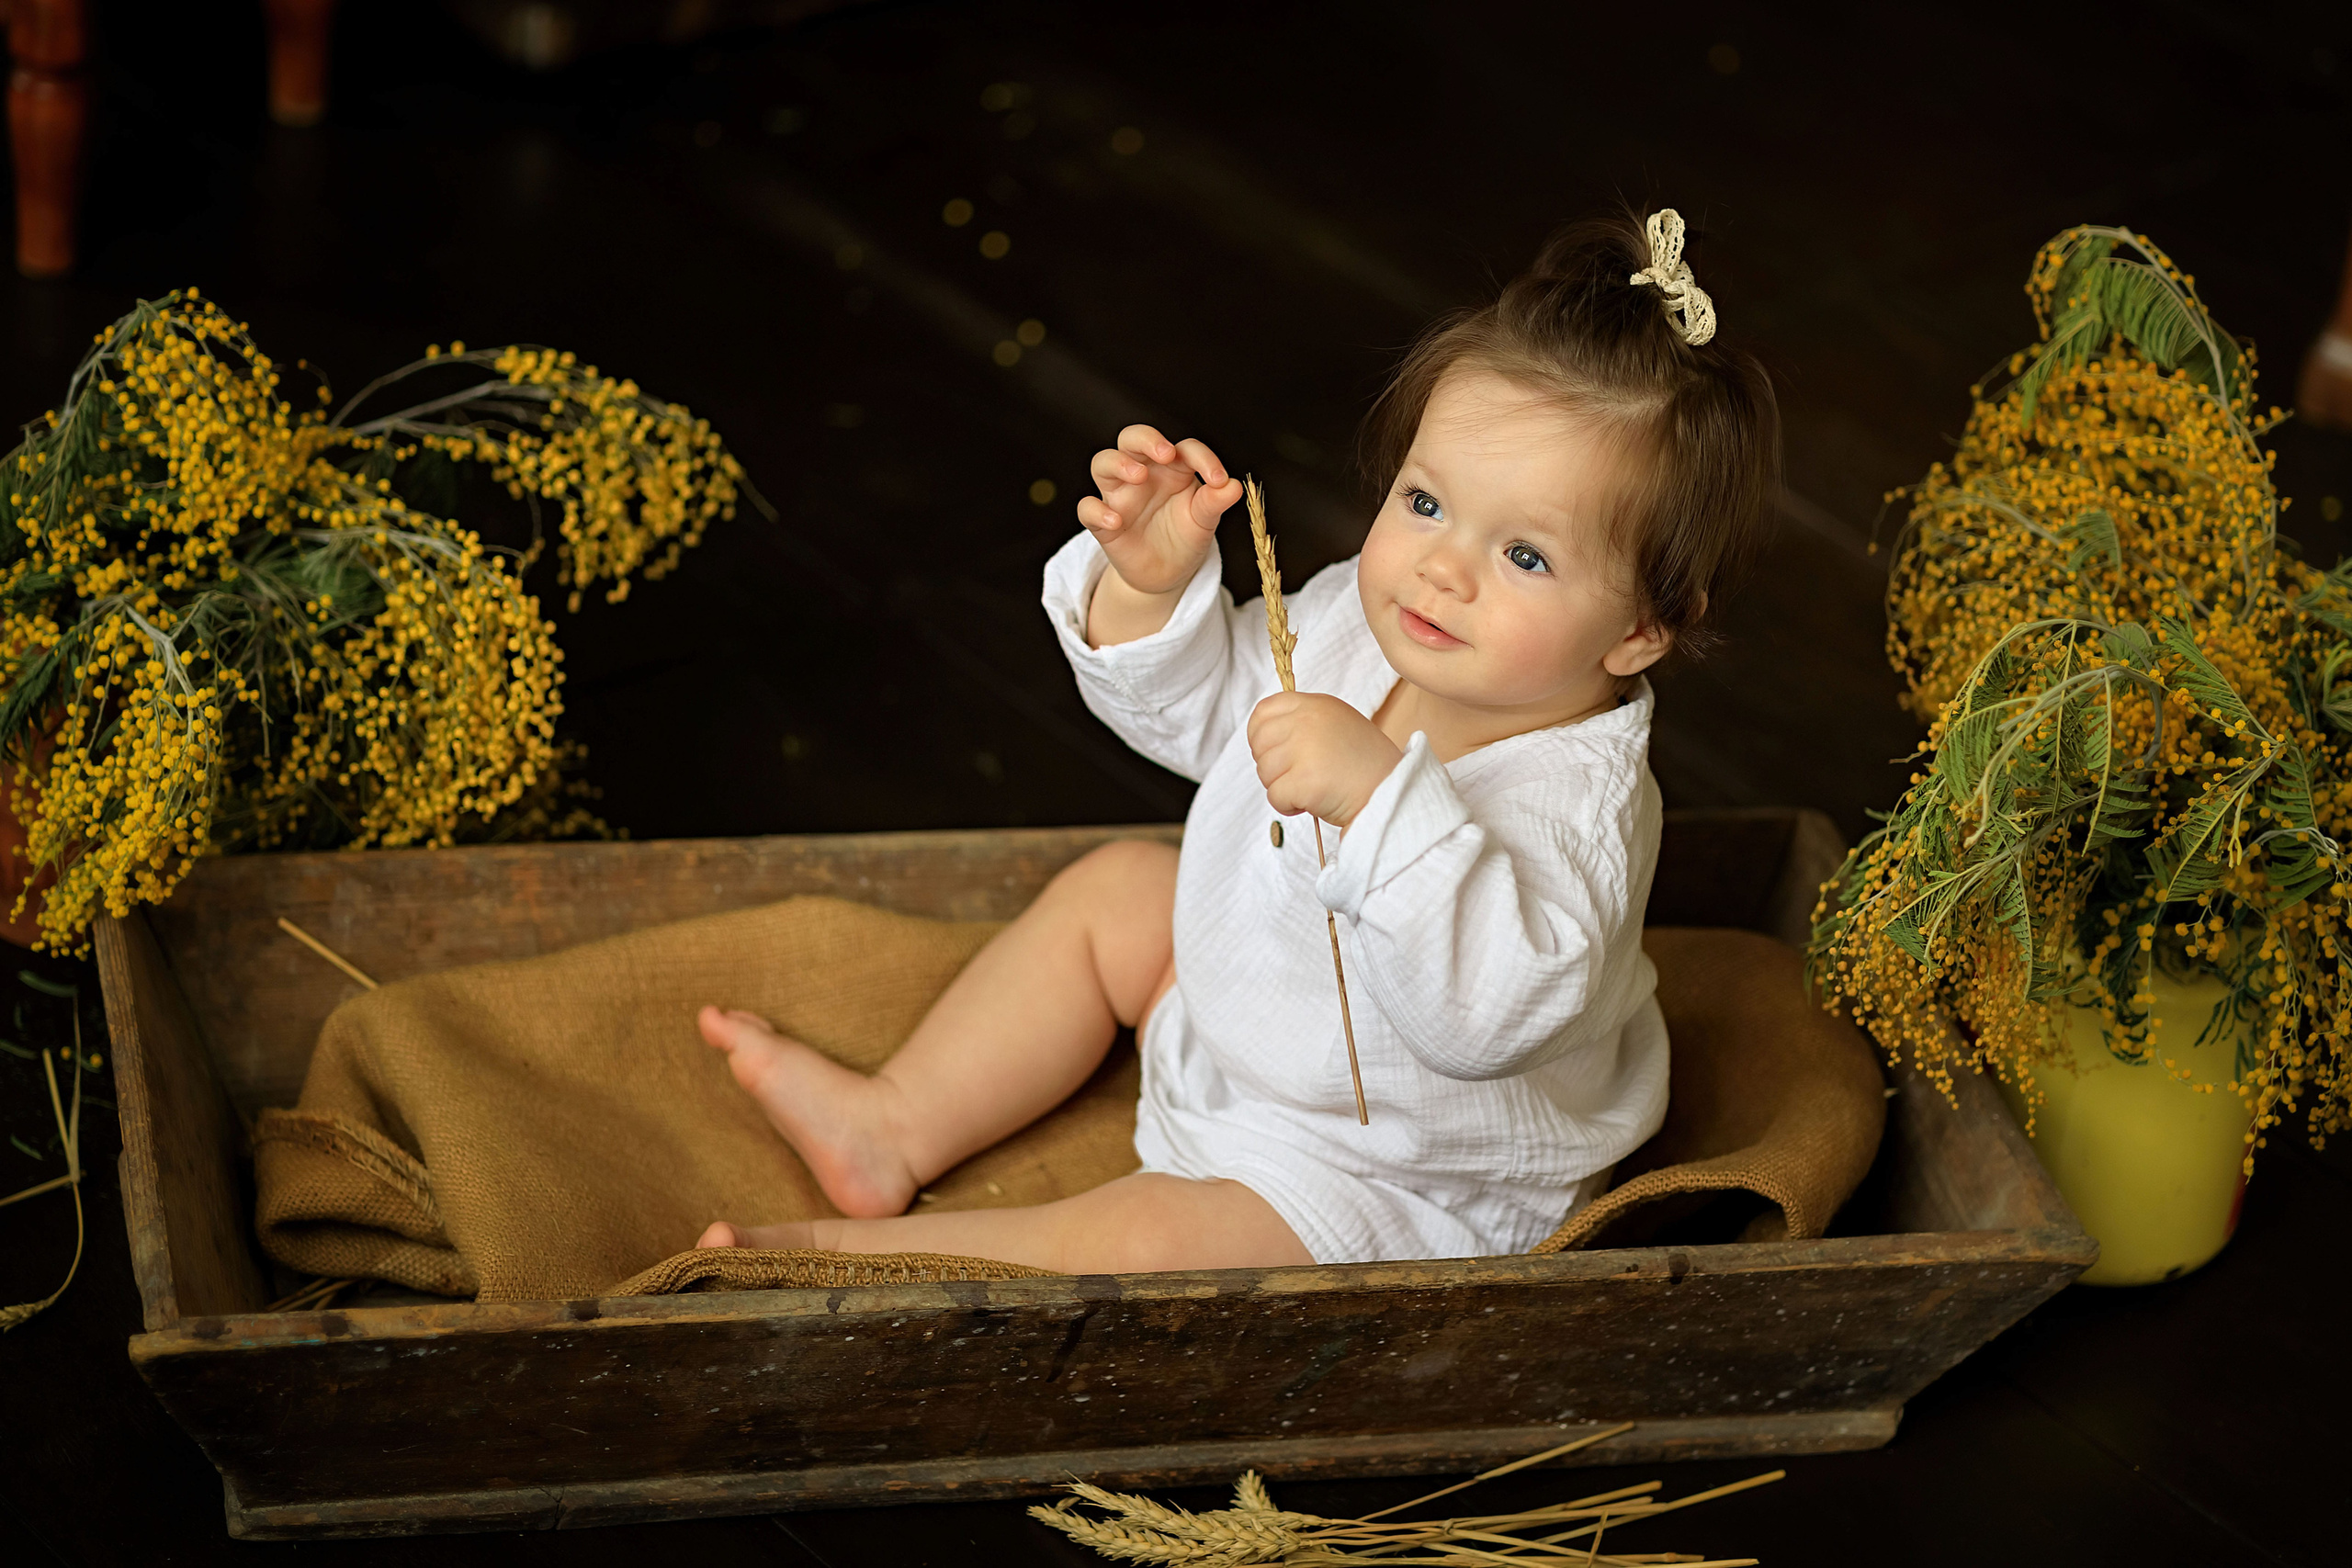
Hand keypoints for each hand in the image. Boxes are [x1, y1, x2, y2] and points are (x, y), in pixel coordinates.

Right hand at [1078, 424, 1242, 599]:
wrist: (1167, 575)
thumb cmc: (1186, 537)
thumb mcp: (1204, 521)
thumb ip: (1215, 502)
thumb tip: (1234, 485)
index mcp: (1173, 468)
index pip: (1184, 449)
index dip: (1202, 458)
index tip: (1218, 481)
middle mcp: (1144, 473)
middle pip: (1132, 438)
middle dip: (1147, 439)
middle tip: (1166, 454)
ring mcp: (1120, 495)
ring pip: (1103, 462)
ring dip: (1119, 463)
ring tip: (1138, 475)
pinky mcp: (1103, 522)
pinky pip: (1088, 508)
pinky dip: (1097, 511)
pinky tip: (1116, 521)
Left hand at [1247, 692, 1402, 828]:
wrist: (1393, 794)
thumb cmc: (1364, 767)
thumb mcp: (1336, 726)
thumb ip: (1303, 723)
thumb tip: (1263, 737)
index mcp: (1317, 704)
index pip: (1263, 711)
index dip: (1260, 736)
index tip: (1274, 752)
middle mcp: (1309, 720)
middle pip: (1259, 743)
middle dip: (1271, 766)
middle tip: (1297, 776)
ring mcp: (1306, 749)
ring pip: (1264, 772)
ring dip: (1282, 787)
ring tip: (1312, 788)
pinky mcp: (1306, 780)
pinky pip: (1275, 797)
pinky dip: (1289, 806)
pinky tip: (1313, 802)